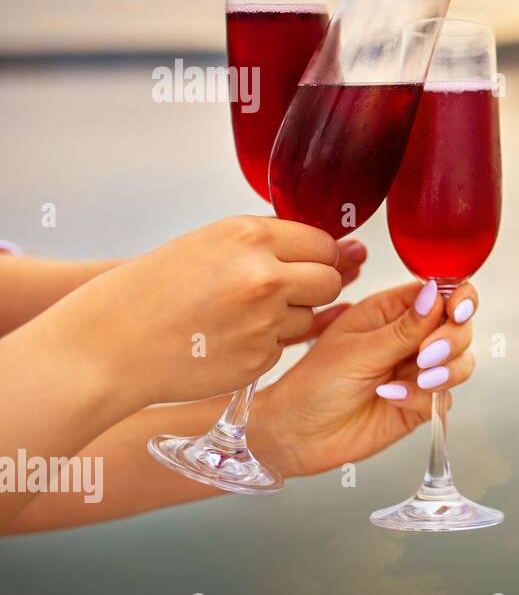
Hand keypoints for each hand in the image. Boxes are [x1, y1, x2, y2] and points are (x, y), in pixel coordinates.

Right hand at [40, 215, 354, 412]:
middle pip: (329, 280)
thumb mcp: (206, 244)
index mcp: (249, 235)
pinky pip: (284, 347)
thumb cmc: (148, 291)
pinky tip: (227, 339)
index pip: (322, 242)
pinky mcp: (259, 359)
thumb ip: (265, 244)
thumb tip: (334, 249)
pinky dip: (266, 344)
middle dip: (315, 286)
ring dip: (289, 317)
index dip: (319, 255)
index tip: (310, 262)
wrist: (107, 345)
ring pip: (310, 316)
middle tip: (282, 291)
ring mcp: (265, 321)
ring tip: (238, 315)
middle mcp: (264, 276)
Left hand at [252, 280, 478, 477]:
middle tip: (426, 354)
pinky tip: (393, 398)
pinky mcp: (421, 402)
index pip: (440, 292)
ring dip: (448, 370)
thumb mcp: (358, 349)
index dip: (458, 297)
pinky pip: (445, 397)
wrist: (299, 435)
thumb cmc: (314, 385)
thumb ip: (405, 327)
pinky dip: (426, 398)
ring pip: (461, 361)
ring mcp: (418, 370)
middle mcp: (410, 338)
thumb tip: (437, 292)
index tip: (457, 309)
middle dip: (451, 338)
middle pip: (459, 326)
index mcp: (391, 311)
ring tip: (419, 379)